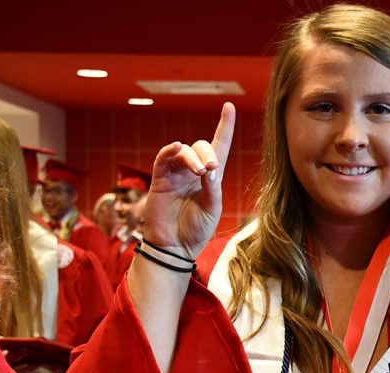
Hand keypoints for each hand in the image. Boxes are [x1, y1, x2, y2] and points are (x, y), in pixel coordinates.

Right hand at [143, 102, 235, 256]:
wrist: (175, 248)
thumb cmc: (196, 231)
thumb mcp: (212, 210)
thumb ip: (213, 189)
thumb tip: (209, 169)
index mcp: (211, 178)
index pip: (220, 146)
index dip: (225, 126)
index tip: (229, 107)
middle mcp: (193, 172)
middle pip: (201, 146)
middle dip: (208, 153)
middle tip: (211, 170)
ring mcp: (176, 174)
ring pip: (184, 151)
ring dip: (193, 157)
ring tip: (200, 172)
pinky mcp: (160, 179)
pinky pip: (163, 158)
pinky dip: (169, 151)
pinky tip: (176, 149)